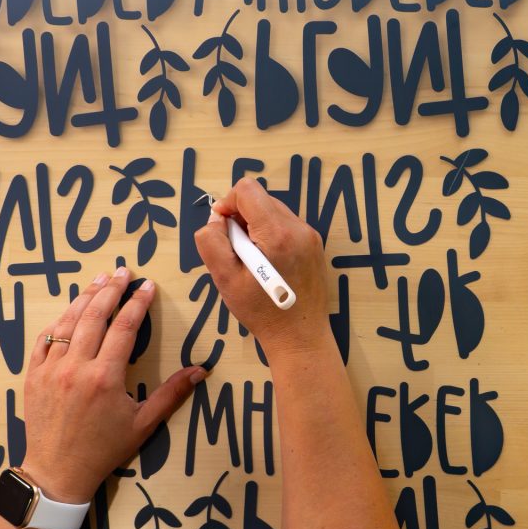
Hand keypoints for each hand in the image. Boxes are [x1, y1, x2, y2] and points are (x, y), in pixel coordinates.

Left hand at [20, 268, 208, 503]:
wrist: (58, 471)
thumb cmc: (104, 449)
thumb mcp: (144, 424)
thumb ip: (172, 394)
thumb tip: (201, 370)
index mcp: (105, 377)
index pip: (124, 328)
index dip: (137, 303)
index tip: (147, 286)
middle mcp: (76, 368)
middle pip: (94, 316)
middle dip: (110, 290)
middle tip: (123, 272)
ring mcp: (50, 369)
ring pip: (68, 322)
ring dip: (84, 298)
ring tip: (98, 279)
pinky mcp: (33, 375)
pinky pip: (44, 339)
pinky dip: (58, 321)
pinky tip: (70, 311)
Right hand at [194, 177, 331, 359]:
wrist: (300, 338)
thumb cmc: (262, 312)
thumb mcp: (225, 278)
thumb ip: (212, 242)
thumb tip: (215, 220)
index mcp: (278, 233)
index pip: (247, 190)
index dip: (227, 204)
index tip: (221, 229)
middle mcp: (299, 229)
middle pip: (261, 200)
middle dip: (241, 218)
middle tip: (235, 251)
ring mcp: (311, 237)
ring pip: (274, 212)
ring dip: (256, 228)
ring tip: (251, 261)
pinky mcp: (315, 247)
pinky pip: (286, 227)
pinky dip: (271, 237)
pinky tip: (267, 265)